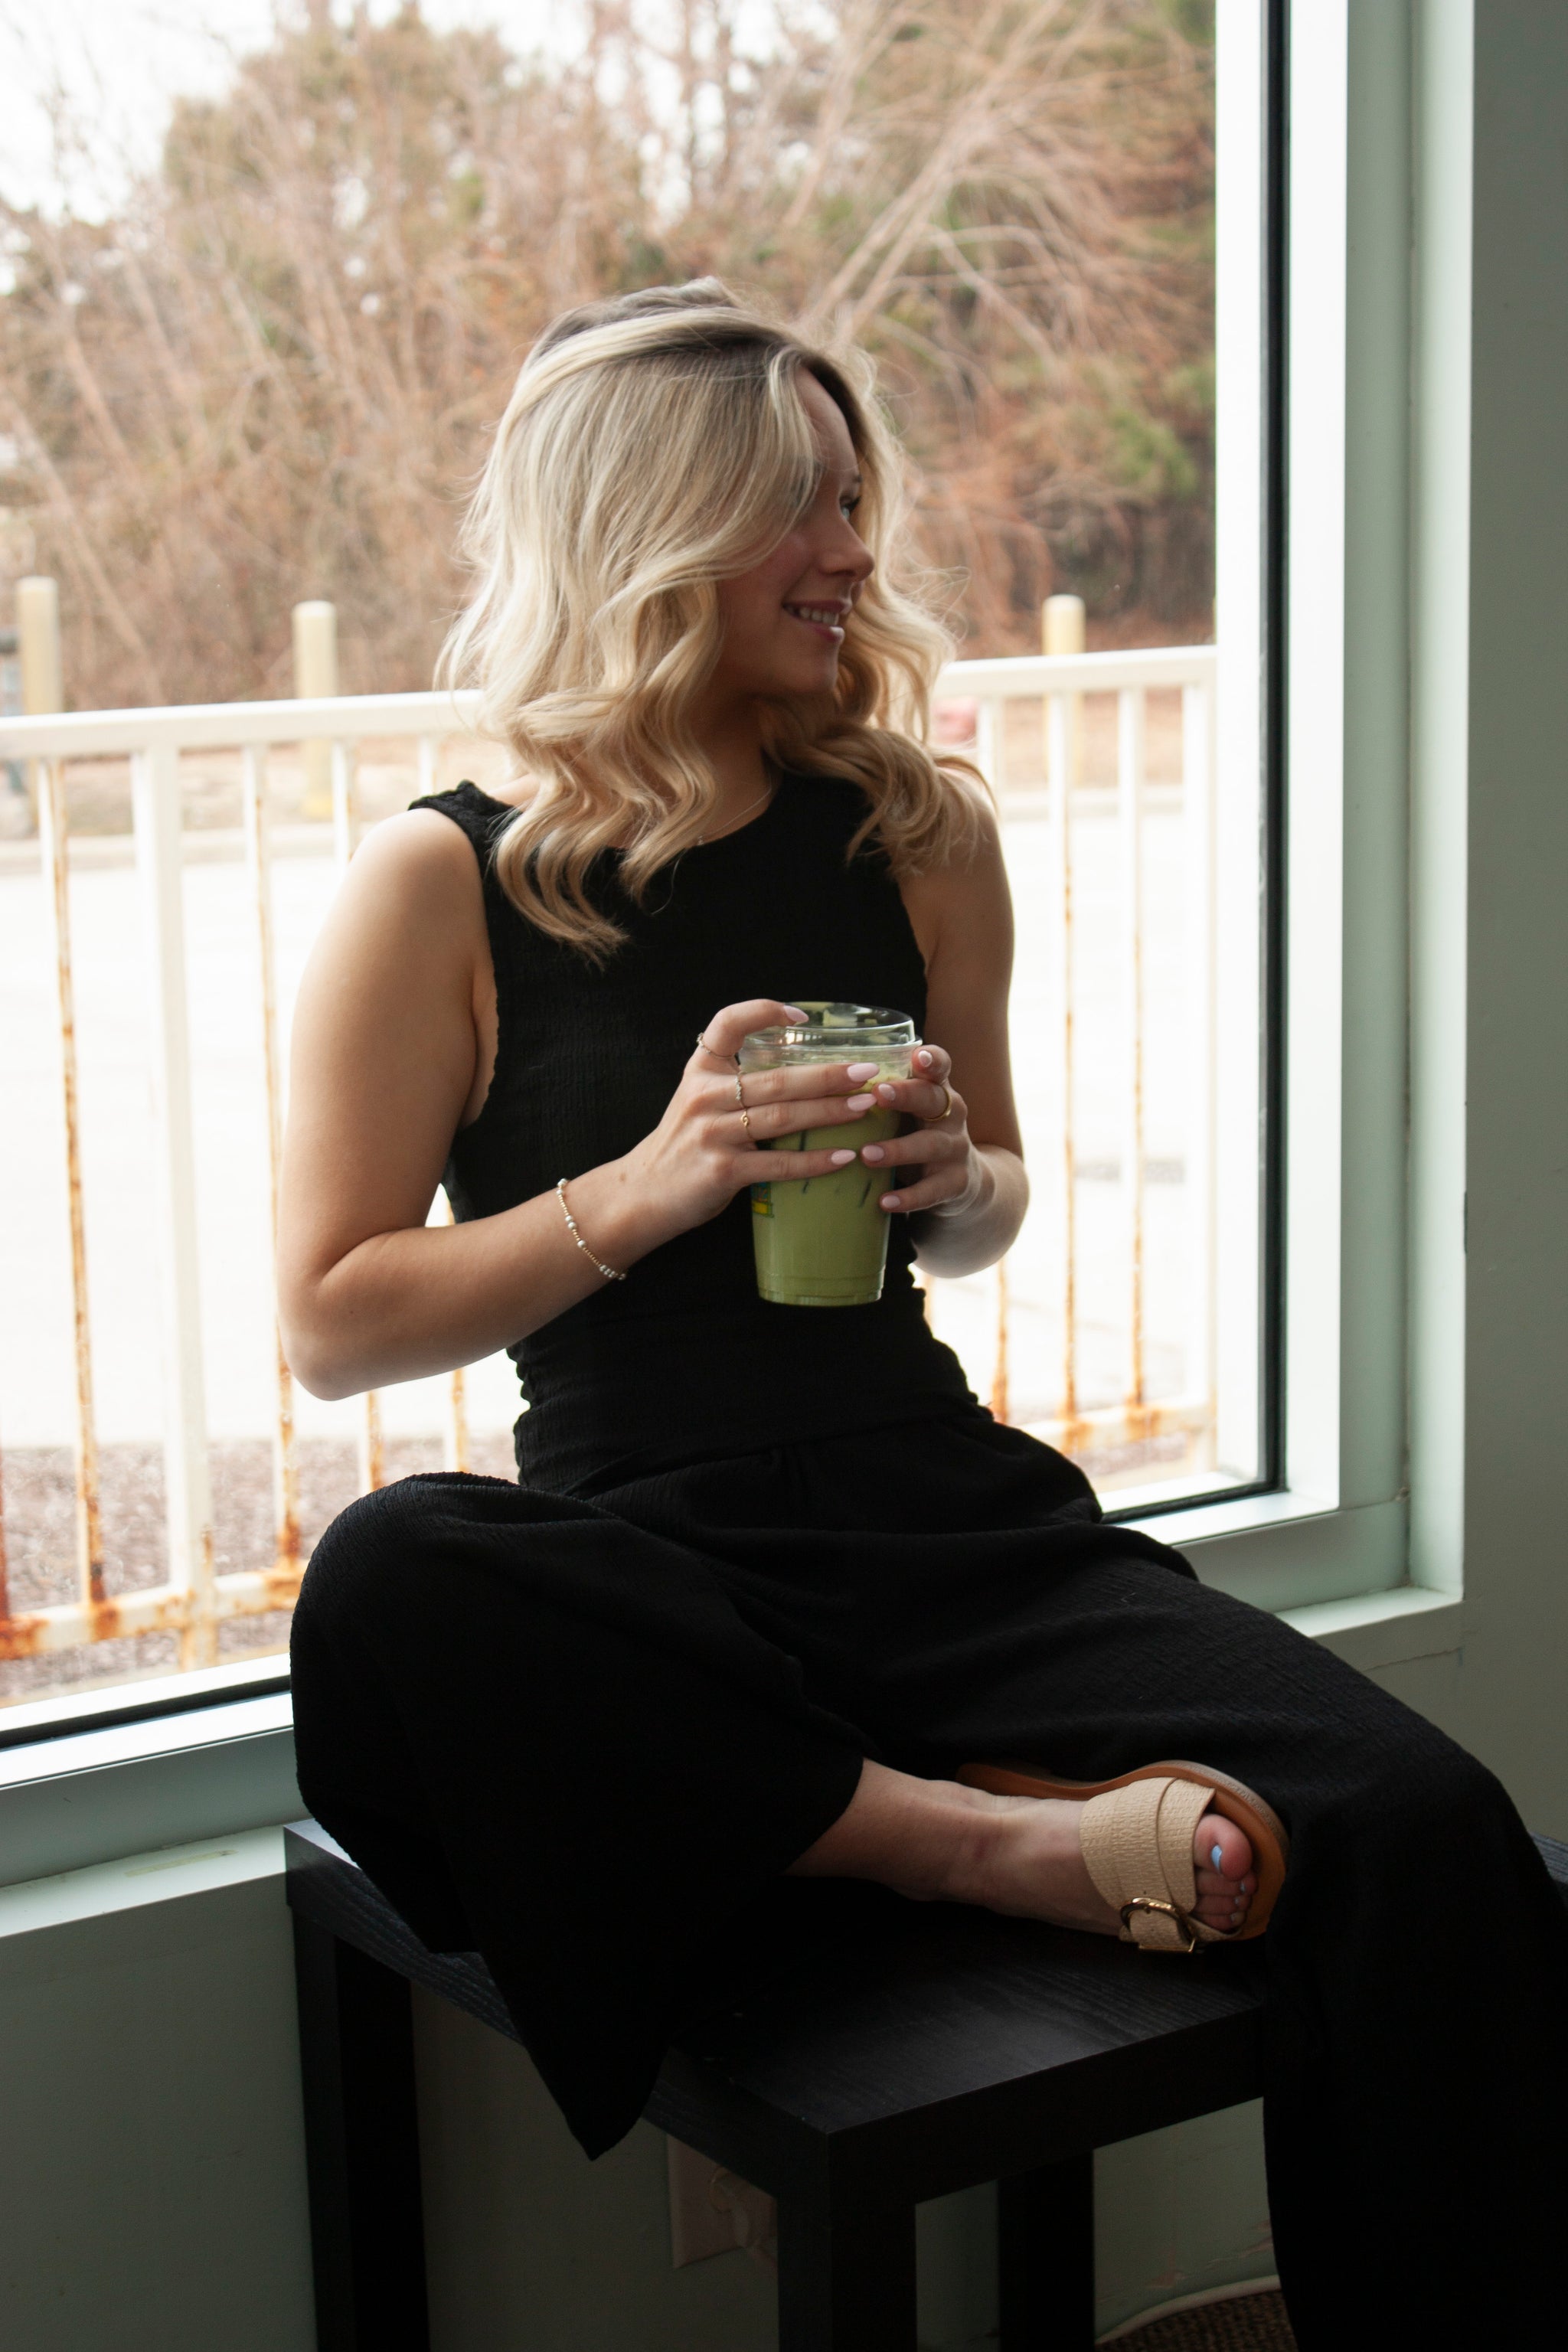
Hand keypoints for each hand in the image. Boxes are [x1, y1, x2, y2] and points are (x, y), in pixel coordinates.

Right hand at [611, 998, 896, 1251]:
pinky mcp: (722, 1170)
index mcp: (702, 1071)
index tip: (801, 1016)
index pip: (728, 1024)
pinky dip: (814, 1161)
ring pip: (783, 1117)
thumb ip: (738, 1082)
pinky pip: (779, 1163)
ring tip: (866, 1106)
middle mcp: (705, 1096)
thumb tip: (807, 1074)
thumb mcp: (700, 1099)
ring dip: (830, 1111)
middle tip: (868, 1072)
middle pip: (777, 1078)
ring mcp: (713, 1133)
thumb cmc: (684, 1144)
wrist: (644, 1193)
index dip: (764, 1012)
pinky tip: (843, 1157)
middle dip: (829, 1074)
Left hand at [854, 1043, 978, 1216]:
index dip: (931, 1060)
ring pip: (930, 1145)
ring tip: (866, 1155)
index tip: (916, 1056)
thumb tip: (818, 1078)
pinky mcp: (955, 1182)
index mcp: (935, 1090)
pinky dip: (908, 1197)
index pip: (939, 1066)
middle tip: (878, 1093)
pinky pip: (932, 1190)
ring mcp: (955, 1148)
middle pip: (933, 1099)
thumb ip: (879, 1094)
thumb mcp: (907, 1111)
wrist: (961, 1182)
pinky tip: (884, 1201)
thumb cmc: (916, 1134)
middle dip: (907, 1095)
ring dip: (898, 1149)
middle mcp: (950, 1114)